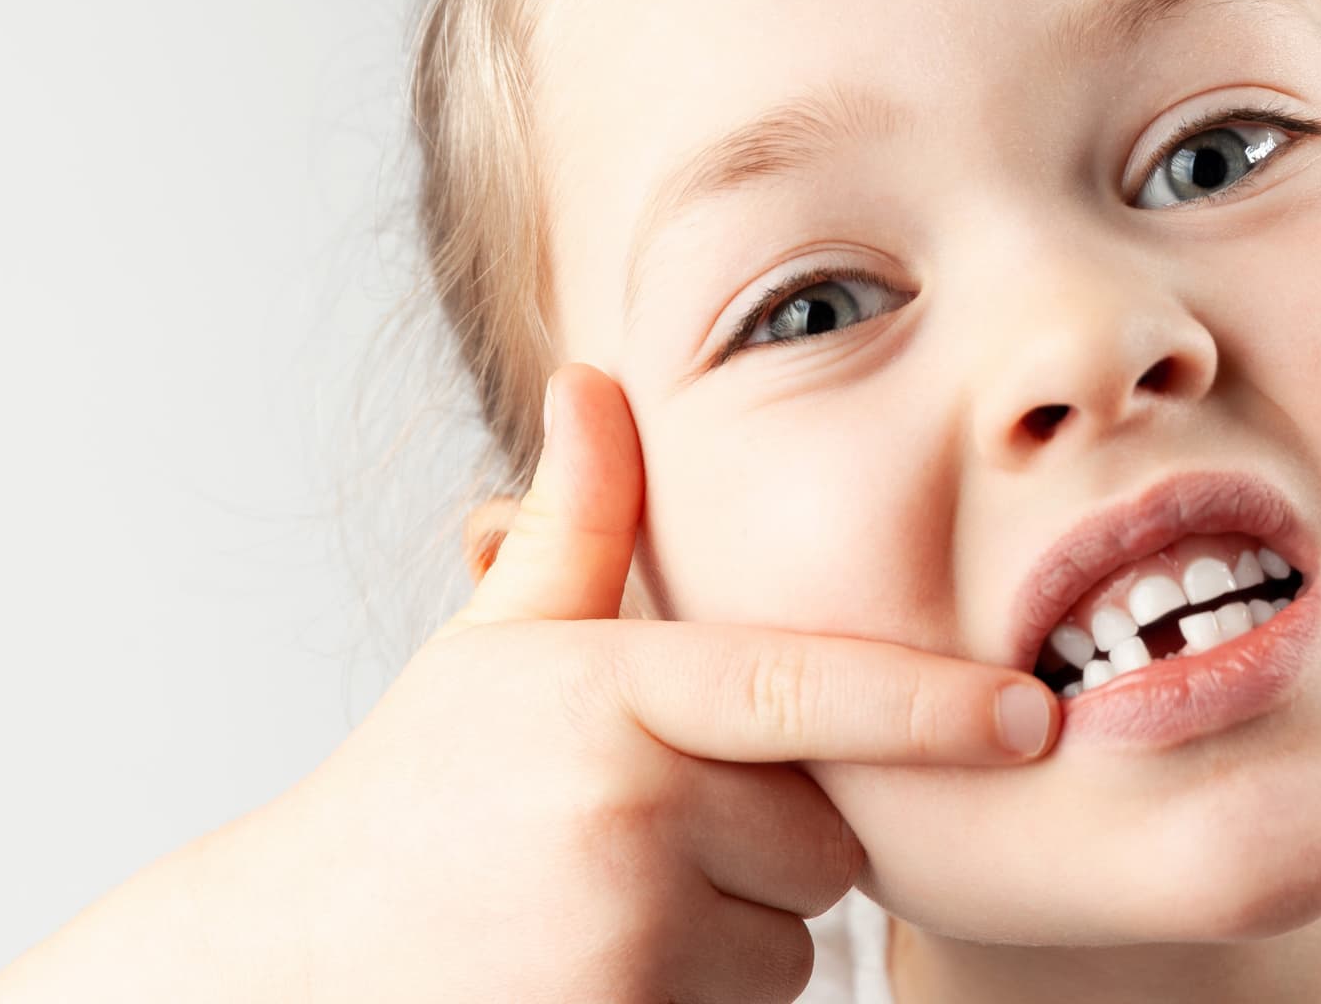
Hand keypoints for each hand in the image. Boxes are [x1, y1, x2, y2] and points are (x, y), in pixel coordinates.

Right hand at [266, 361, 1056, 1002]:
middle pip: (822, 840)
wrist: (291, 962)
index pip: (802, 690)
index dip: (928, 706)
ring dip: (734, 933)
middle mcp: (626, 806)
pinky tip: (602, 972)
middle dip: (769, 846)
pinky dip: (702, 999)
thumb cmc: (416, 797)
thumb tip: (593, 377)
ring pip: (792, 941)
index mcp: (607, 691)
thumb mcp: (497, 651)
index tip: (1028, 719)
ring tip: (606, 908)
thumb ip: (577, 523)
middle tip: (644, 840)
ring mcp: (625, 933)